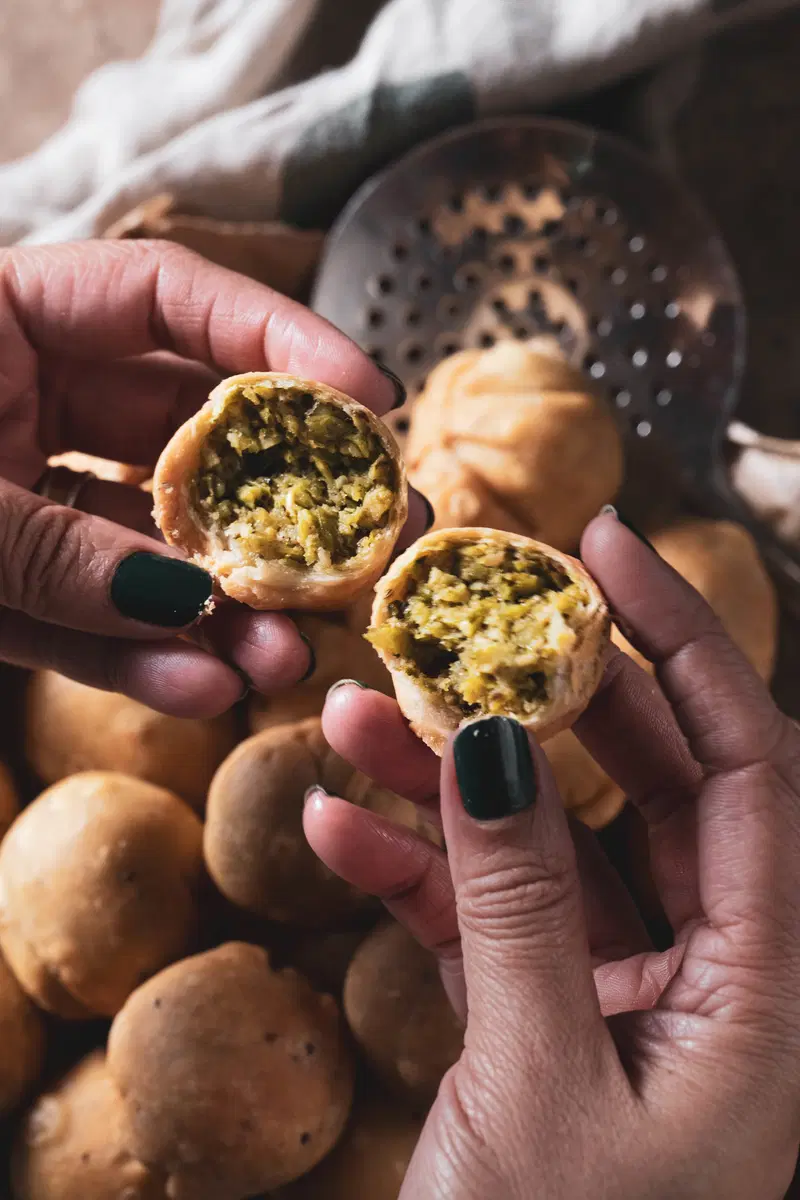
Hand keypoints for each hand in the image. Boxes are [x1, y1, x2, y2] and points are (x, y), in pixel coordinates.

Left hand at [0, 240, 426, 716]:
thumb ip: (51, 549)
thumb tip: (186, 599)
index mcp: (4, 319)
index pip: (168, 296)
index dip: (279, 337)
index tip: (374, 395)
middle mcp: (23, 401)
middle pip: (187, 437)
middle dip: (279, 499)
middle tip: (375, 546)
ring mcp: (19, 497)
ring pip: (146, 546)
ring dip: (217, 608)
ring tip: (281, 655)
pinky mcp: (5, 586)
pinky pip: (83, 623)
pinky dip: (138, 659)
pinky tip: (202, 688)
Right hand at [305, 510, 799, 1198]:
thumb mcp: (541, 1087)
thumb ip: (520, 906)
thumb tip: (499, 742)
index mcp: (772, 992)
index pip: (749, 764)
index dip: (680, 641)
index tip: (602, 549)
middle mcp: (715, 980)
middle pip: (644, 785)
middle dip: (548, 696)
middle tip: (468, 619)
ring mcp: (625, 1001)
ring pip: (549, 847)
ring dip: (453, 780)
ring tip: (361, 713)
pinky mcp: (544, 1029)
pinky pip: (485, 921)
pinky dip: (414, 873)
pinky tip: (336, 827)